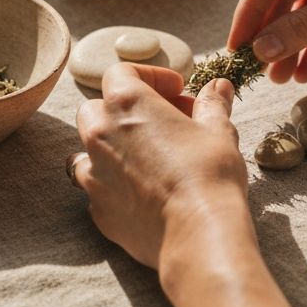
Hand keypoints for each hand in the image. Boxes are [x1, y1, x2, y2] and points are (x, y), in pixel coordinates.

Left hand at [71, 63, 248, 269]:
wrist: (197, 234)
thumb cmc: (209, 174)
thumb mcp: (218, 130)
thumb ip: (212, 104)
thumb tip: (218, 87)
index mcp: (127, 104)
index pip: (122, 72)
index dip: (150, 77)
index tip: (176, 90)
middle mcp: (99, 133)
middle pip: (98, 107)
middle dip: (127, 110)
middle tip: (165, 122)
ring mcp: (93, 173)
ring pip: (88, 147)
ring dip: (112, 145)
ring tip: (148, 156)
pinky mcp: (96, 208)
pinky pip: (96, 185)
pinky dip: (113, 181)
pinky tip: (143, 189)